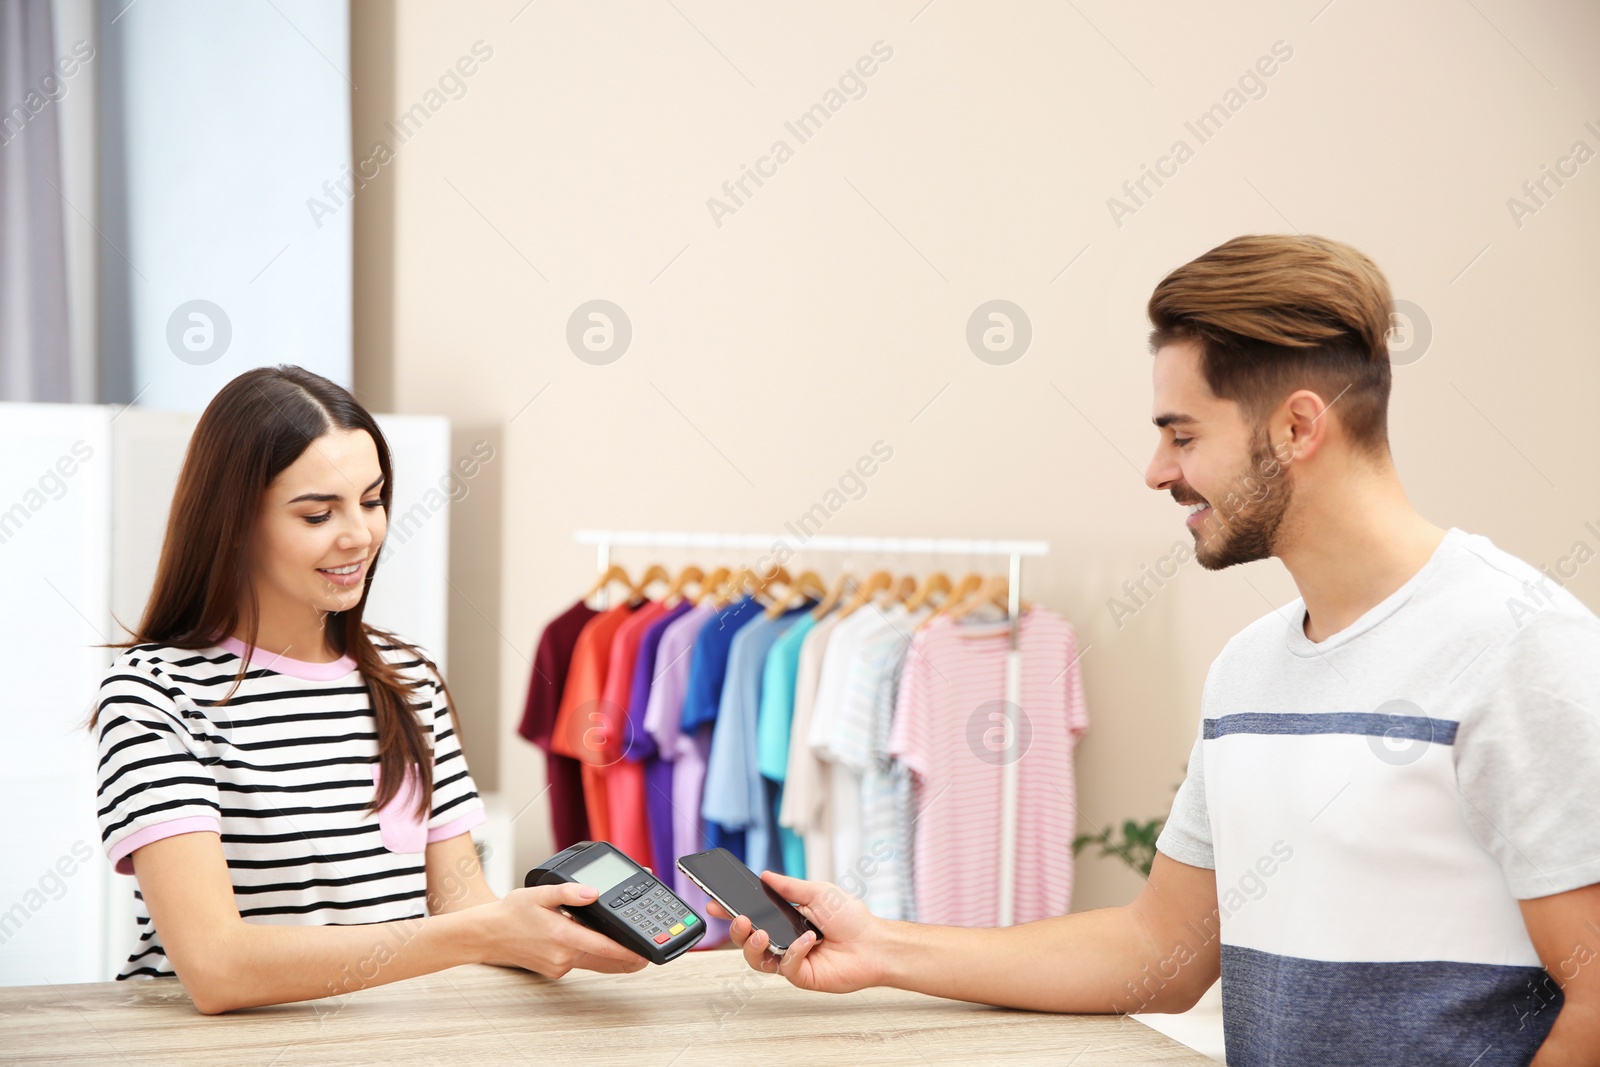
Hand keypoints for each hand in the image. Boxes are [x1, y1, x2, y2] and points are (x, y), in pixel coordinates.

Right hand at [488, 884, 648, 977]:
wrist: (487, 935)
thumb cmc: (512, 913)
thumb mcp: (539, 893)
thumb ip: (568, 892)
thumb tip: (594, 892)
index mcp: (562, 936)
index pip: (604, 947)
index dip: (628, 951)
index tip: (646, 953)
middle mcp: (563, 956)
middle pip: (604, 958)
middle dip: (626, 954)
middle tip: (647, 950)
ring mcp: (559, 966)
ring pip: (594, 961)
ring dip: (610, 954)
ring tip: (629, 945)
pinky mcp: (556, 970)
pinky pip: (581, 962)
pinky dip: (592, 952)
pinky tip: (595, 940)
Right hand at [706, 871, 884, 993]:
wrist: (874, 943)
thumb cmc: (851, 918)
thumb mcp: (818, 892)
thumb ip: (790, 887)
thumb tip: (766, 875)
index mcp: (785, 919)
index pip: (752, 915)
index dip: (731, 911)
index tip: (714, 903)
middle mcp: (784, 940)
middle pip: (748, 940)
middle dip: (737, 931)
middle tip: (739, 920)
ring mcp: (791, 959)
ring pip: (757, 959)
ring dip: (754, 946)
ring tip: (761, 933)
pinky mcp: (801, 976)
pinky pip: (786, 966)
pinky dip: (794, 951)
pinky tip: (808, 940)